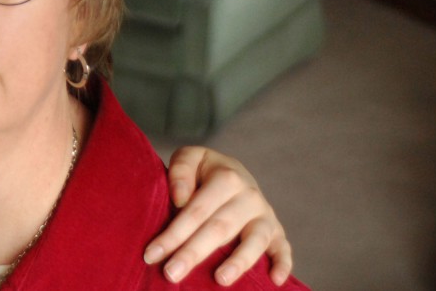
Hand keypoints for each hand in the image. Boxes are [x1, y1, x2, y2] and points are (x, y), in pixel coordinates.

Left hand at [143, 146, 291, 285]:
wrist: (235, 173)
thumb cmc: (204, 171)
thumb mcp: (190, 158)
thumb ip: (181, 170)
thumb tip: (180, 198)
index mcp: (227, 177)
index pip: (196, 210)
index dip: (173, 233)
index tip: (151, 255)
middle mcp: (250, 196)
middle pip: (219, 228)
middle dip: (193, 253)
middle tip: (171, 274)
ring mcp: (265, 216)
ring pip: (254, 241)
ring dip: (238, 262)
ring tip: (219, 280)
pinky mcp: (277, 232)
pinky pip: (284, 248)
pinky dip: (283, 264)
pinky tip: (275, 282)